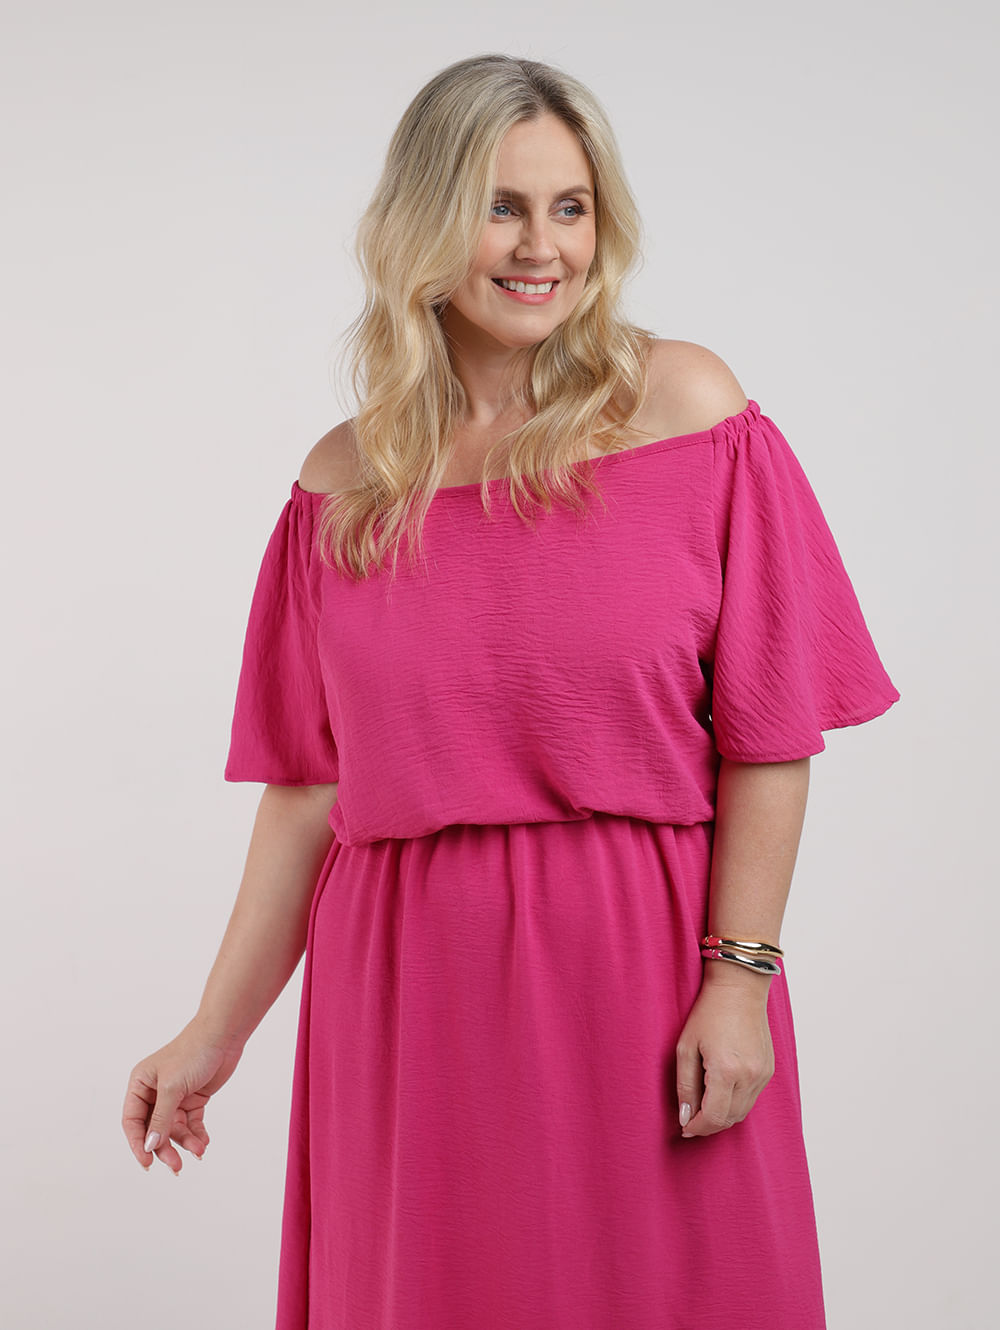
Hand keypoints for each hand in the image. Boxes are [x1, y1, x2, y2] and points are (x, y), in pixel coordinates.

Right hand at [122, 1020, 243, 1173]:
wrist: (223, 1036)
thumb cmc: (192, 1053)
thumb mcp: (172, 1088)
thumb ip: (160, 1119)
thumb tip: (150, 1146)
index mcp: (140, 1084)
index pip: (132, 1121)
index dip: (138, 1144)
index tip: (147, 1162)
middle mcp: (154, 1092)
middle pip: (154, 1130)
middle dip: (165, 1148)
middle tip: (176, 1165)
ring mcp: (174, 1096)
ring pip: (174, 1129)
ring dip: (185, 1142)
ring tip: (198, 1150)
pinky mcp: (193, 1099)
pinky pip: (191, 1124)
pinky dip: (196, 1134)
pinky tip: (203, 1143)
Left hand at [674, 968, 773, 1138]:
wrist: (739, 988)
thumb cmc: (709, 1013)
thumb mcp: (686, 1047)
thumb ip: (685, 1086)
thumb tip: (685, 1117)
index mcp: (726, 1071)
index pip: (714, 1118)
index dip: (697, 1128)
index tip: (684, 1127)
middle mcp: (749, 1077)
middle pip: (729, 1120)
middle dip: (708, 1125)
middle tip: (690, 1119)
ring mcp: (763, 1074)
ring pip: (743, 1112)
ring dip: (723, 1116)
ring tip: (703, 1107)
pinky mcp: (768, 1070)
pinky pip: (752, 1098)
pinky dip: (736, 1103)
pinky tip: (720, 1092)